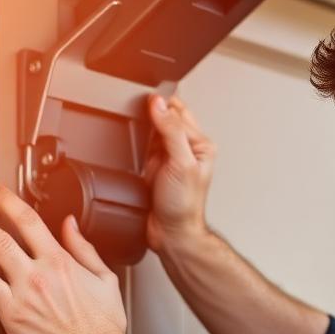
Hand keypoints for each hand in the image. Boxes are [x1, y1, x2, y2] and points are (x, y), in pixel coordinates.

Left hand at [0, 181, 127, 333]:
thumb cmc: (102, 329)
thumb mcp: (105, 280)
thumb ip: (84, 249)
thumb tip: (70, 225)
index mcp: (62, 262)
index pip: (30, 221)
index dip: (8, 201)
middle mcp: (40, 273)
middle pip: (4, 233)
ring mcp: (23, 293)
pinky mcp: (12, 314)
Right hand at [144, 93, 214, 251]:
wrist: (172, 232)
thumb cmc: (184, 205)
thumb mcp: (180, 163)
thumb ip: (171, 131)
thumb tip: (159, 105)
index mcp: (200, 144)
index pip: (179, 112)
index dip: (161, 104)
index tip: (144, 101)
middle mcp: (187, 148)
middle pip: (167, 117)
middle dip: (152, 112)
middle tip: (137, 111)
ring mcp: (170, 156)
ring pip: (154, 129)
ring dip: (143, 126)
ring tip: (135, 125)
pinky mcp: (155, 165)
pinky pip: (144, 144)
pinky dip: (137, 141)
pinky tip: (133, 142)